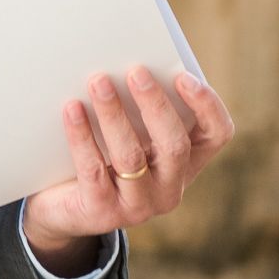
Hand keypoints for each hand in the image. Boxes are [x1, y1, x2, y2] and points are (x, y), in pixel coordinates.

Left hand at [22, 67, 232, 271]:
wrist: (62, 207)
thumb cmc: (103, 156)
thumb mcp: (130, 133)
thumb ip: (140, 107)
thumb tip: (129, 66)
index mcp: (186, 163)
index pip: (216, 134)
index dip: (207, 105)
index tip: (182, 76)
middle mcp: (169, 189)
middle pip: (176, 145)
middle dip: (155, 104)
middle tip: (135, 71)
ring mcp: (138, 206)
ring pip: (131, 157)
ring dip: (114, 114)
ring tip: (98, 82)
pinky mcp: (102, 212)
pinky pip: (93, 170)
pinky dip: (81, 136)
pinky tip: (72, 109)